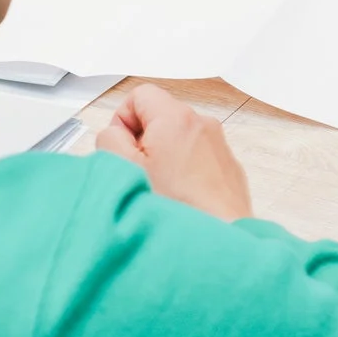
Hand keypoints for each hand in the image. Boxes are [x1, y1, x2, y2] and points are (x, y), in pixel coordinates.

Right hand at [94, 83, 253, 220]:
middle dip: (143, 142)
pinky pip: (198, 159)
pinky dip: (185, 173)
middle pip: (160, 117)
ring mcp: (218, 146)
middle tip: (138, 173)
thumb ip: (109, 140)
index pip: (140, 95)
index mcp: (176, 118)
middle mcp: (202, 125)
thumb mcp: (124, 169)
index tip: (123, 147)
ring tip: (160, 190)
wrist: (219, 241)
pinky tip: (179, 199)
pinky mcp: (227, 167)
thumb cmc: (177, 210)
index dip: (123, 120)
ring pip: (179, 140)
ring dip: (165, 159)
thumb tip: (113, 134)